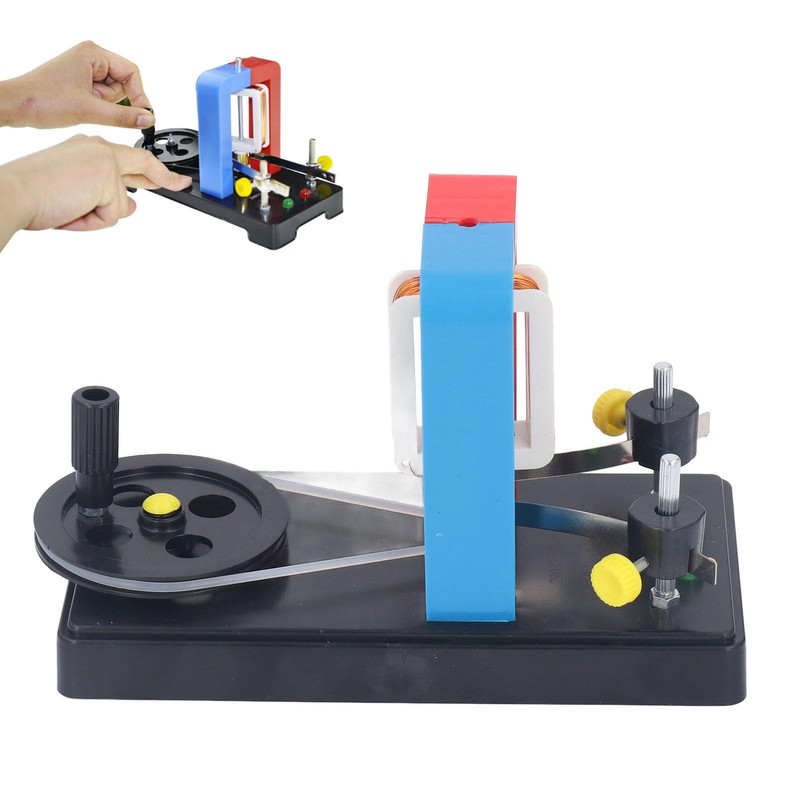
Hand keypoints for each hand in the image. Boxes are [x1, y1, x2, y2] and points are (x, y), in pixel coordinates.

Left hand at [0, 41, 154, 128]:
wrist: (17, 106)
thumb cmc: (43, 99)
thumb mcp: (89, 110)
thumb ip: (123, 116)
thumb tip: (148, 119)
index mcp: (93, 54)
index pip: (131, 72)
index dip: (139, 94)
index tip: (142, 115)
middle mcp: (90, 58)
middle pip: (124, 83)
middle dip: (117, 101)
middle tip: (104, 111)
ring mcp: (86, 70)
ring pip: (114, 93)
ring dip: (106, 106)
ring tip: (86, 108)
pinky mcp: (81, 83)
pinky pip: (103, 98)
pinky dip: (99, 108)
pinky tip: (84, 110)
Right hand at [0, 135, 191, 248]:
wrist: (15, 192)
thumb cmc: (35, 192)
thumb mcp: (77, 196)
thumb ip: (106, 197)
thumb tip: (132, 206)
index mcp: (88, 148)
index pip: (129, 158)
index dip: (153, 170)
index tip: (171, 177)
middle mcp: (98, 148)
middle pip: (142, 165)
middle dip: (164, 178)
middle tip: (182, 183)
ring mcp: (105, 160)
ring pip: (119, 204)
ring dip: (95, 217)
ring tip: (68, 206)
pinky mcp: (107, 177)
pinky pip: (112, 215)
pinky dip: (92, 221)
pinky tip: (72, 210)